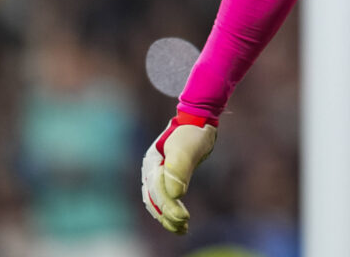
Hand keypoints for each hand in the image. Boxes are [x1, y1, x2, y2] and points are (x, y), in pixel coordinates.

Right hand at [141, 112, 217, 233]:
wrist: (198, 119)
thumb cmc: (194, 132)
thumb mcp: (189, 148)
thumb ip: (180, 169)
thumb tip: (175, 194)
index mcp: (152, 163)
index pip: (158, 192)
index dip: (170, 207)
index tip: (184, 218)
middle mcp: (151, 169)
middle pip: (154, 199)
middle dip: (167, 215)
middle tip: (184, 227)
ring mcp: (157, 173)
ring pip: (157, 201)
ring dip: (167, 217)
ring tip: (182, 229)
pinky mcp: (166, 176)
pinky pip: (163, 197)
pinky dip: (169, 210)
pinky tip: (179, 220)